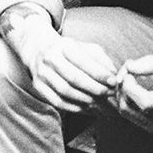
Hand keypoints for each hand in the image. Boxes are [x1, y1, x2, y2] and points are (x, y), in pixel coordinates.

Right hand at [5, 13, 120, 112]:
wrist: (38, 50)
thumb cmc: (67, 50)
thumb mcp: (84, 47)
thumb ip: (100, 59)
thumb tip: (114, 75)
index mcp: (63, 46)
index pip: (83, 61)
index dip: (100, 74)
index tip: (113, 81)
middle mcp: (50, 59)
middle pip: (74, 78)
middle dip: (95, 88)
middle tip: (109, 94)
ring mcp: (42, 73)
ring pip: (66, 92)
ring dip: (86, 99)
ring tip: (100, 102)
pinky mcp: (38, 86)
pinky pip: (58, 101)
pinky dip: (75, 107)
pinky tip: (87, 107)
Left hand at [113, 52, 152, 131]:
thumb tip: (129, 68)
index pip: (145, 102)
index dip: (130, 85)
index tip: (129, 68)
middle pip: (130, 106)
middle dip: (122, 84)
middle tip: (127, 67)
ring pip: (125, 110)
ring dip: (121, 90)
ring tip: (129, 74)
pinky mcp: (151, 127)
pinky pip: (127, 113)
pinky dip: (124, 98)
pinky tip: (131, 85)